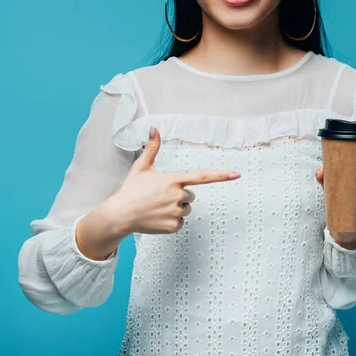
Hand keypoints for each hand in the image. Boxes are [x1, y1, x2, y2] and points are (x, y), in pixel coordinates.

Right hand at [109, 127, 240, 235]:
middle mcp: (178, 196)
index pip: (203, 177)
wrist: (119, 215)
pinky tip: (158, 218)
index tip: (236, 174)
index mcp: (173, 180)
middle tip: (160, 197)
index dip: (221, 176)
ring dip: (176, 208)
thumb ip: (152, 148)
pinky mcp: (173, 226)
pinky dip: (171, 221)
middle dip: (179, 196)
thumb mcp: (141, 167)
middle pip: (191, 195)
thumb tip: (154, 129)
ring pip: (186, 209)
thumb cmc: (131, 189)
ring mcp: (176, 212)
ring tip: (157, 208)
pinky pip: (181, 223)